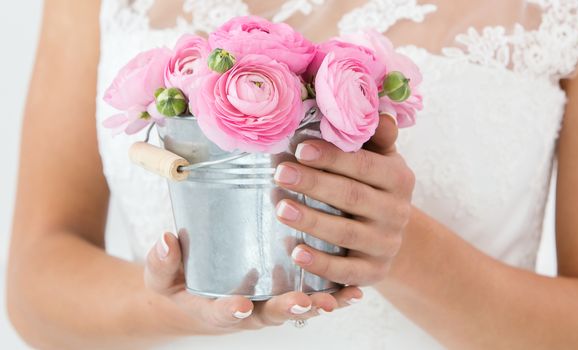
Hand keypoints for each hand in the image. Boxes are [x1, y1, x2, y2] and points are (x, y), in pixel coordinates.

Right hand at [144, 233, 362, 333]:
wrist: (200, 296)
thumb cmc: (182, 283)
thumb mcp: (164, 276)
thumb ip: (162, 263)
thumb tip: (164, 241)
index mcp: (218, 308)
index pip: (222, 312)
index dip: (228, 311)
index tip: (236, 306)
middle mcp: (251, 310)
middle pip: (272, 313)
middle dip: (289, 308)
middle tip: (304, 303)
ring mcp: (272, 302)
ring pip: (299, 307)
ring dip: (321, 304)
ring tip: (341, 299)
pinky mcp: (289, 291)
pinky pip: (314, 296)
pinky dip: (334, 295)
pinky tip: (355, 291)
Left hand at [274, 115, 414, 285]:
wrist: (394, 236)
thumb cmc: (375, 187)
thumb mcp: (381, 159)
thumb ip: (374, 136)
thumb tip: (367, 104)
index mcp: (399, 178)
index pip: (365, 165)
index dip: (333, 157)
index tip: (300, 148)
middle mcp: (397, 211)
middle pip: (353, 197)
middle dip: (314, 184)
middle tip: (280, 174)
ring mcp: (386, 244)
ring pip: (347, 233)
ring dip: (312, 221)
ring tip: (281, 209)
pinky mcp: (374, 272)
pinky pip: (347, 271)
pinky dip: (321, 263)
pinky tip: (296, 252)